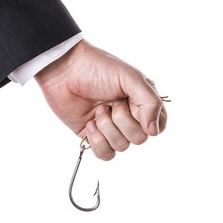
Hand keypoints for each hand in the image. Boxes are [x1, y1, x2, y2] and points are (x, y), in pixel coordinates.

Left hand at [34, 40, 166, 160]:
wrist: (64, 71)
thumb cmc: (97, 68)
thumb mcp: (130, 78)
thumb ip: (149, 102)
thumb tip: (154, 131)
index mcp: (142, 101)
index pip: (158, 125)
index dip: (147, 120)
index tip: (132, 105)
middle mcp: (129, 116)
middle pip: (139, 138)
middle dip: (122, 121)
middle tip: (111, 103)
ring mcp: (111, 127)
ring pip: (121, 147)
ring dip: (107, 128)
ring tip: (98, 109)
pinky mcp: (93, 136)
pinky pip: (105, 154)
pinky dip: (98, 141)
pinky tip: (90, 124)